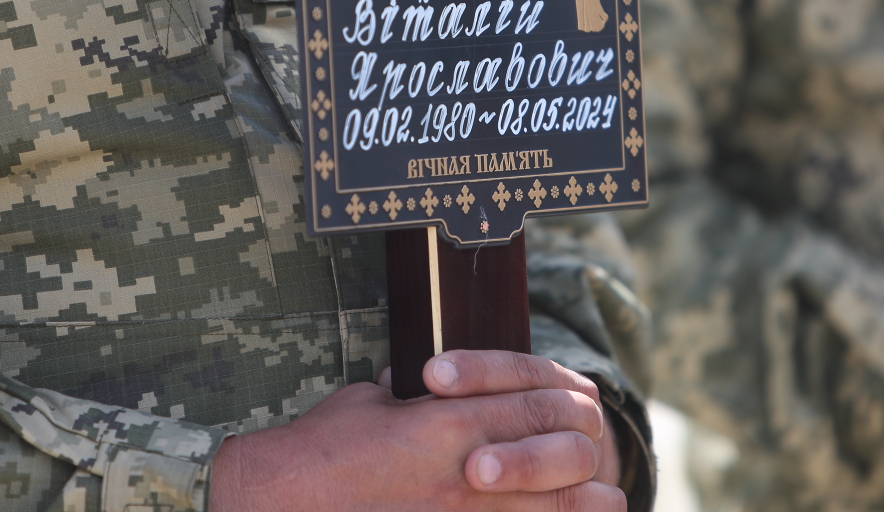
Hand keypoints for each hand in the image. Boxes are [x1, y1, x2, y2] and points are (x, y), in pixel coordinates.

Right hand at [210, 350, 624, 511]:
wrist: (280, 501)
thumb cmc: (319, 449)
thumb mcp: (368, 402)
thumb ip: (407, 395)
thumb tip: (414, 385)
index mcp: (449, 420)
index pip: (537, 401)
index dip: (568, 406)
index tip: (580, 413)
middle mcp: (467, 469)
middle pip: (564, 455)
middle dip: (589, 456)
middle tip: (598, 463)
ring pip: (556, 510)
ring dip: (586, 505)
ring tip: (603, 502)